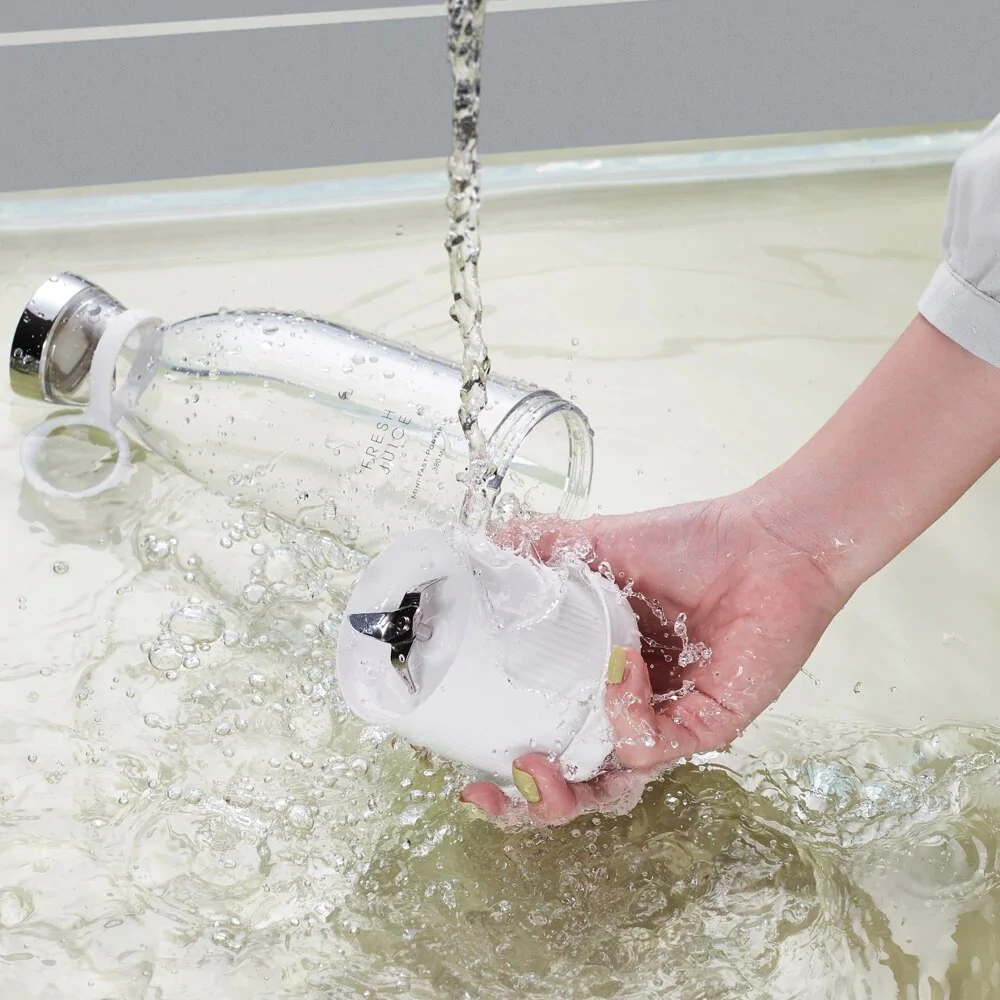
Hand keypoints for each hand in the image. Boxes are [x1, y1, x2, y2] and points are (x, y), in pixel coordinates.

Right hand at [461, 490, 848, 824]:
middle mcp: (632, 713)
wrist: (765, 541)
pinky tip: (621, 664)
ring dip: (566, 791)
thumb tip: (479, 543)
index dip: (503, 760)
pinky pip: (652, 746)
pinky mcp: (707, 728)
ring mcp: (668, 725)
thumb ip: (540, 547)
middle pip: (575, 786)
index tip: (457, 767)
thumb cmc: (690, 545)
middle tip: (487, 794)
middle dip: (526, 805)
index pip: (547, 738)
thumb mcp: (601, 544)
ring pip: (613, 788)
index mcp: (600, 681)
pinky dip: (624, 712)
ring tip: (533, 768)